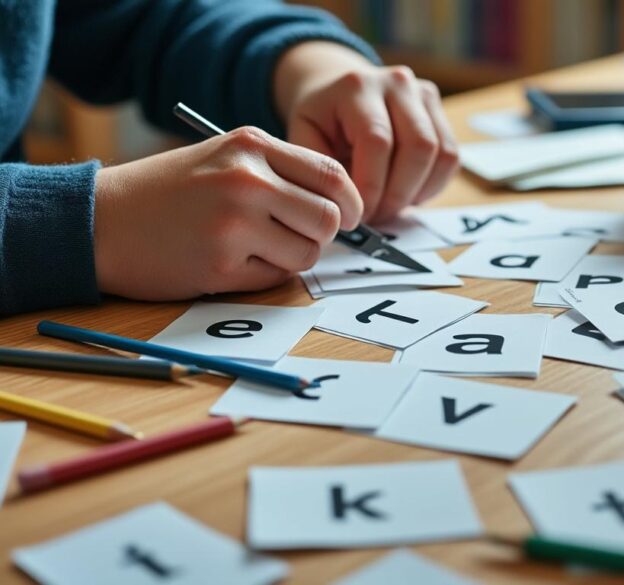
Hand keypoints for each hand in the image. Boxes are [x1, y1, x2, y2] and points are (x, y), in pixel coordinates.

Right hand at [93, 127, 360, 299]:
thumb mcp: (224, 157)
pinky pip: (275, 278)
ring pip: (307, 253)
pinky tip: (228, 260)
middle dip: (322, 235)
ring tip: (254, 247)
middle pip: (329, 218)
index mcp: (252, 145)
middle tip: (296, 237)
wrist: (100, 220)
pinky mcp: (222, 263)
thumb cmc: (168, 192)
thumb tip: (343, 207)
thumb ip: (281, 173)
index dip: (350, 202)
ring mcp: (235, 222)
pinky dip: (262, 275)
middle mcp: (247, 178)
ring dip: (291, 258)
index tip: (348, 217)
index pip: (333, 174)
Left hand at [274, 41, 458, 222]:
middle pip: (418, 147)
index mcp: (357, 86)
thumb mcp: (305, 137)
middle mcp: (397, 83)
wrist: (338, 90)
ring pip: (441, 153)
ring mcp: (423, 94)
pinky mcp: (439, 110)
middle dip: (398, 194)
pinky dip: (433, 185)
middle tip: (376, 216)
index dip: (372, 186)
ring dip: (418, 192)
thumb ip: (322, 169)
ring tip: (390, 207)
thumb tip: (347, 210)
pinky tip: (407, 193)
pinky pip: (451, 157)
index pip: (377, 141)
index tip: (358, 215)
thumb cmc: (322, 119)